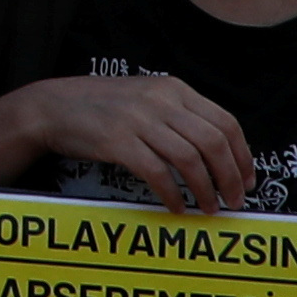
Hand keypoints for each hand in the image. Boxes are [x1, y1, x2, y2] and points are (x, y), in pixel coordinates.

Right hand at [9, 68, 257, 213]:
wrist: (50, 107)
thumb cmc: (100, 108)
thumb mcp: (145, 99)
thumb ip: (178, 116)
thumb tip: (218, 154)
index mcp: (172, 88)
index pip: (225, 122)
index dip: (243, 156)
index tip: (247, 180)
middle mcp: (159, 100)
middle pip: (213, 142)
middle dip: (230, 178)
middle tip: (234, 201)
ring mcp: (138, 119)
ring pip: (190, 160)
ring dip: (206, 190)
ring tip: (209, 208)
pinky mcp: (117, 140)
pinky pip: (158, 173)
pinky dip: (173, 194)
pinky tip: (176, 206)